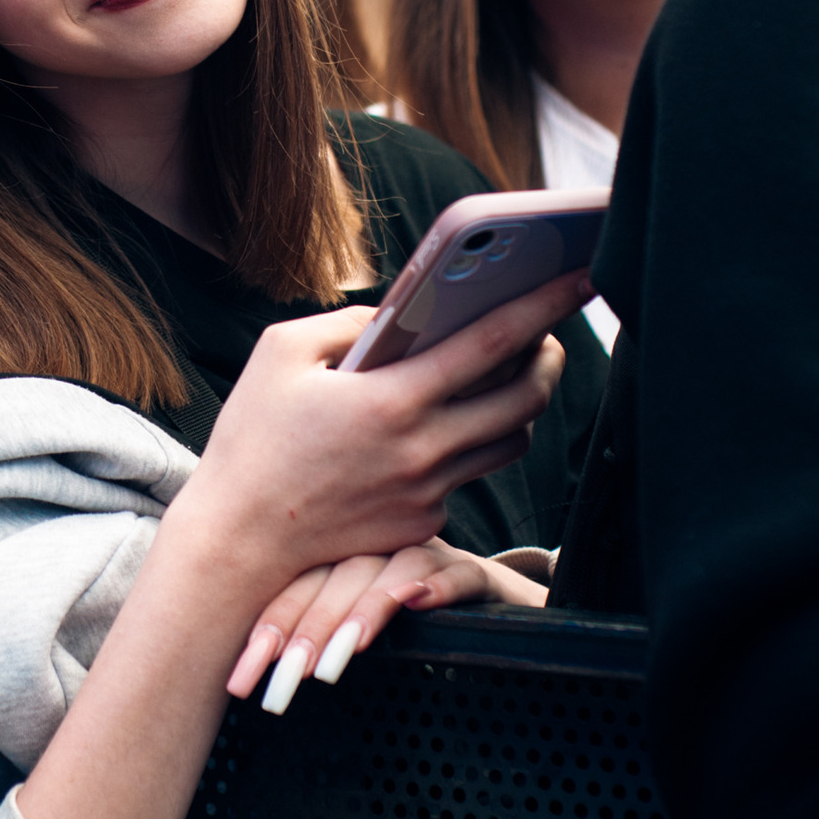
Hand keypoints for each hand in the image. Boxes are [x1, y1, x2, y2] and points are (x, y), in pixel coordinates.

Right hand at [168, 271, 585, 602]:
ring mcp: (428, 494)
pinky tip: (446, 427)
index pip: (491, 342)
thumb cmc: (252, 440)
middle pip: (524, 398)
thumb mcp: (282, 354)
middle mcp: (423, 451)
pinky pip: (465, 477)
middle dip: (550, 358)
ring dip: (520, 405)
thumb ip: (348, 325)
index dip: (543, 304)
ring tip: (510, 376)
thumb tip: (398, 316)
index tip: (579, 277)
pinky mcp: (422, 526)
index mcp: (393, 400)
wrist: (238, 541)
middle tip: (551, 333)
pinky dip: (466, 445)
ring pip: (508, 443)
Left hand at [226, 538, 547, 710]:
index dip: (268, 628)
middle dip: (306, 631)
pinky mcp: (472, 573)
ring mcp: (427, 556)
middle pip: (336, 575)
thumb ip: (311, 639)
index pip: (297, 583)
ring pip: (390, 570)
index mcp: (342, 556)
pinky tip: (419, 606)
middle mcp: (380, 547)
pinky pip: (458, 572)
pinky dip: (438, 587)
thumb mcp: (351, 626)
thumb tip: (255, 683)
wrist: (481, 600)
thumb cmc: (403, 622)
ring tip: (339, 660)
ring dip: (363, 611)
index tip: (243, 679)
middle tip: (286, 683)